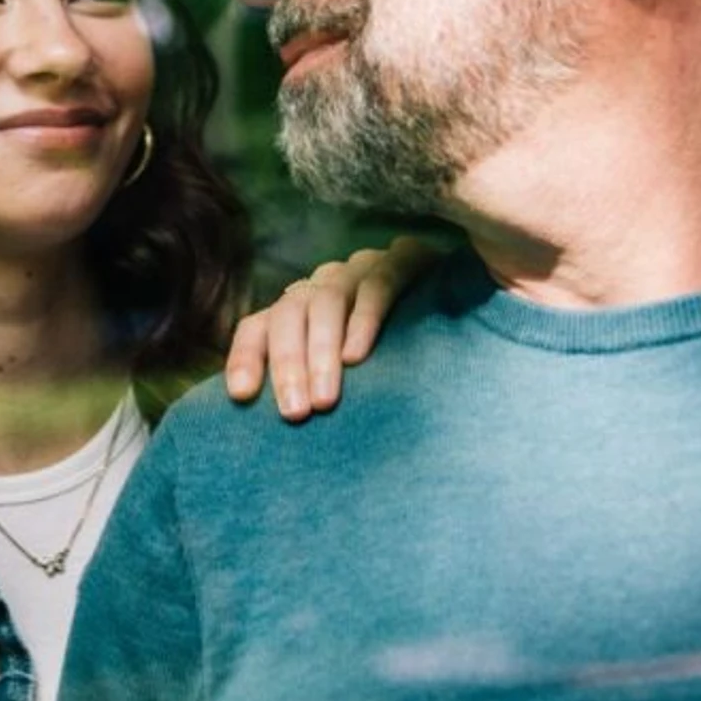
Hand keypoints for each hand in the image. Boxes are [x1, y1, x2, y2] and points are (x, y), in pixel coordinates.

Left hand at [222, 235, 442, 421]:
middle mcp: (323, 285)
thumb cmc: (396, 358)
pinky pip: (377, 284)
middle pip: (288, 315)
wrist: (459, 299)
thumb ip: (312, 390)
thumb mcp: (346, 373)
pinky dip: (363, 320)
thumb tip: (268, 441)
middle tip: (293, 413)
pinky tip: (357, 356)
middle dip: (287, 366)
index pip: (258, 326)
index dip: (245, 357)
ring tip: (323, 399)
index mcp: (300, 310)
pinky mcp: (404, 259)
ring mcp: (361, 269)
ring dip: (320, 351)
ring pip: (327, 301)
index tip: (241, 397)